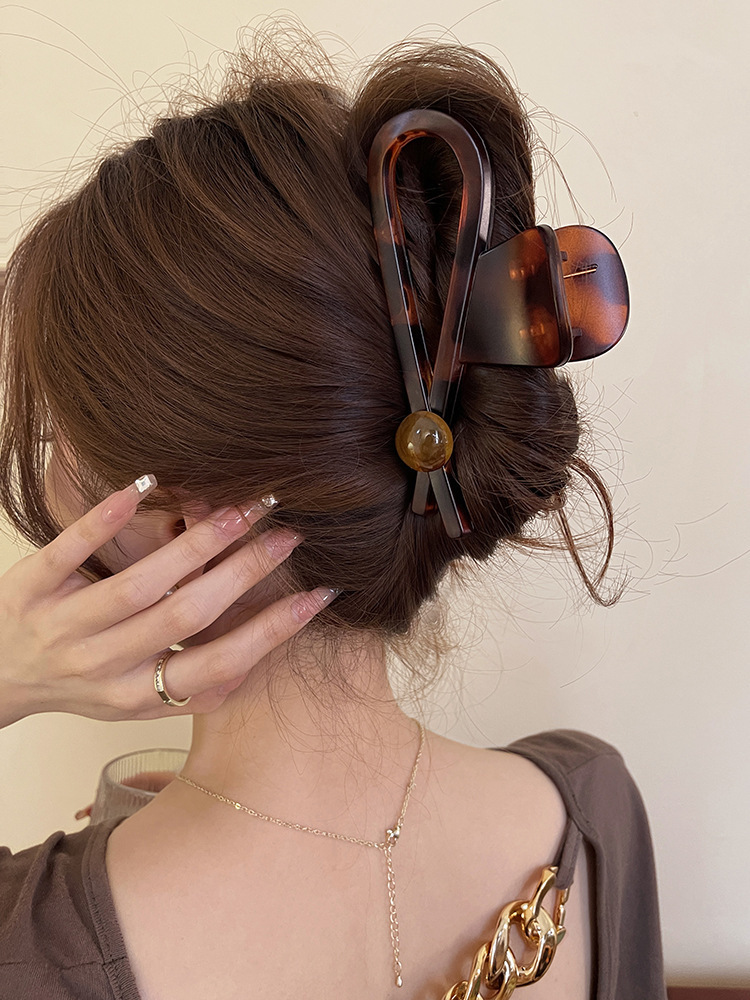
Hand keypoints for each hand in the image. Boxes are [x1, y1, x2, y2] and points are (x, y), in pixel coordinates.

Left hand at [0, 479, 336, 728]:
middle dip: (245, 572)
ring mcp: (63, 626)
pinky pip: (69, 554)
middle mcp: (102, 665)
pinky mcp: (29, 588)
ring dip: (196, 545)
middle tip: (288, 533)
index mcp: (136, 694)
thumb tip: (254, 661)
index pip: (218, 666)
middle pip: (186, 617)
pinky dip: (105, 521)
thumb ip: (189, 687)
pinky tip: (145, 489)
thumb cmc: (77, 683)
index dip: (273, 632)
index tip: (318, 595)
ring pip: (139, 586)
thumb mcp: (132, 702)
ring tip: (242, 508)